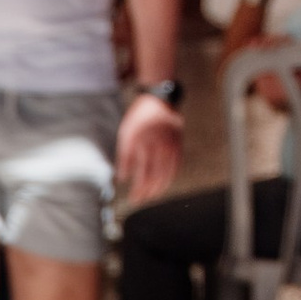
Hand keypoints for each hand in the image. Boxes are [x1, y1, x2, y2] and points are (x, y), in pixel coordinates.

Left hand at [115, 93, 182, 207]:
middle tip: (141, 201)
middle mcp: (160, 148)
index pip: (143, 175)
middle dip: (148, 192)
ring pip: (168, 173)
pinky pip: (177, 164)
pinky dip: (171, 175)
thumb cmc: (139, 117)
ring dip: (160, 187)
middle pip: (156, 177)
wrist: (160, 98)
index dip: (139, 189)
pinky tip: (165, 181)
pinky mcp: (179, 143)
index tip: (134, 199)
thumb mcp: (126, 134)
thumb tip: (122, 178)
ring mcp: (171, 146)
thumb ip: (124, 157)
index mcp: (146, 145)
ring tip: (153, 196)